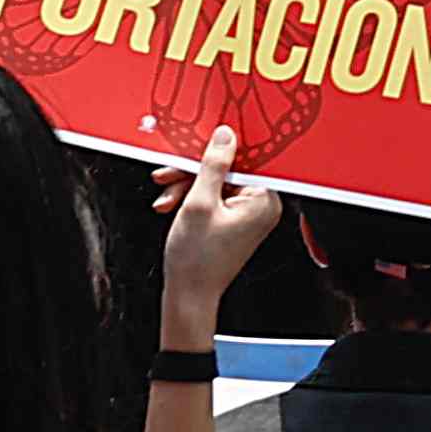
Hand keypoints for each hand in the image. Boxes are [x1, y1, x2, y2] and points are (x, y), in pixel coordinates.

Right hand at [145, 125, 287, 335]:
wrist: (188, 296)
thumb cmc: (197, 260)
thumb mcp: (200, 203)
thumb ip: (213, 165)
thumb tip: (225, 135)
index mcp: (264, 200)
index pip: (244, 159)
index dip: (218, 149)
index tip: (197, 141)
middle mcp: (261, 206)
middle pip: (227, 170)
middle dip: (193, 172)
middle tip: (168, 173)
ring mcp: (248, 214)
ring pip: (215, 182)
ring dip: (187, 186)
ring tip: (166, 198)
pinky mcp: (233, 221)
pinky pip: (213, 197)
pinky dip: (191, 198)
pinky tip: (171, 205)